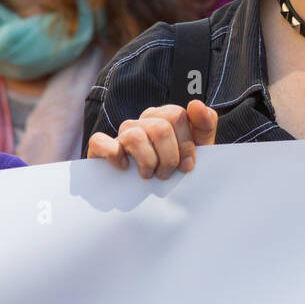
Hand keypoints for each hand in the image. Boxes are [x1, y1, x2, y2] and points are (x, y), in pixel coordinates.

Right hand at [86, 99, 217, 179]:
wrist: (154, 200)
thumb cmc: (176, 170)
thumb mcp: (199, 149)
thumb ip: (204, 124)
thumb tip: (195, 103)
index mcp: (165, 117)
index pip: (177, 116)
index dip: (186, 144)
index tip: (187, 166)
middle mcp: (142, 121)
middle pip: (159, 128)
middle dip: (169, 157)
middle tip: (167, 174)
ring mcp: (121, 134)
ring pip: (134, 136)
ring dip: (147, 161)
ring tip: (149, 175)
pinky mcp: (100, 148)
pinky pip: (100, 141)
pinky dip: (112, 154)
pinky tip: (123, 167)